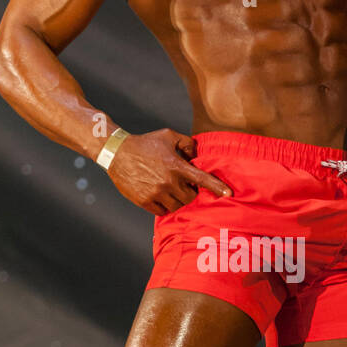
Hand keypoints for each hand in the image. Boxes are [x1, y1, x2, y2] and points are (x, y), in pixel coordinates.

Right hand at [104, 127, 231, 214]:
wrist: (117, 153)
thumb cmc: (145, 143)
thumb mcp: (168, 135)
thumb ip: (188, 143)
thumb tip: (197, 156)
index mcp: (176, 165)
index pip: (202, 179)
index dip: (217, 187)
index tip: (229, 194)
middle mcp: (168, 181)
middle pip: (190, 197)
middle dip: (189, 192)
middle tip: (183, 185)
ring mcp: (156, 193)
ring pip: (177, 206)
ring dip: (177, 200)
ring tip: (170, 190)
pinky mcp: (145, 201)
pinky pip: (163, 211)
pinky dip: (164, 206)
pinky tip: (160, 196)